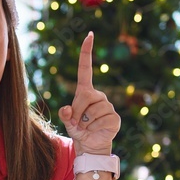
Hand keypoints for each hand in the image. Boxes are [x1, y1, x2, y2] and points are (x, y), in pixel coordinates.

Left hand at [58, 32, 120, 155]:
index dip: (87, 52)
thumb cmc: (79, 130)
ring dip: (84, 123)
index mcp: (86, 91)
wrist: (91, 145)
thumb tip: (67, 110)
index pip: (86, 69)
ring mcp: (108, 106)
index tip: (89, 35)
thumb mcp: (67, 122)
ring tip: (87, 127)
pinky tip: (96, 130)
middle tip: (77, 123)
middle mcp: (98, 95)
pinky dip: (93, 129)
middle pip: (84, 97)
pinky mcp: (114, 117)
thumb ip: (64, 115)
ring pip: (91, 112)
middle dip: (76, 112)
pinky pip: (100, 120)